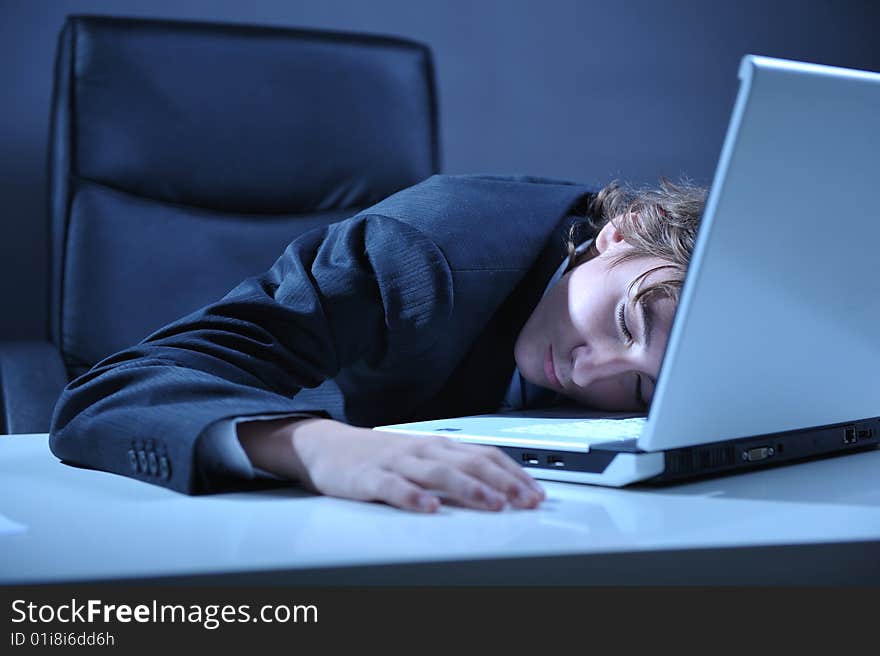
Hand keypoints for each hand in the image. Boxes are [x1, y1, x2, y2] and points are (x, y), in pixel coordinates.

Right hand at [238, 417, 544, 512]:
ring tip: (491, 503)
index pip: (485, 455)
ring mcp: (397, 463)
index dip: (513, 473)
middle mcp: (423, 450)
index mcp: (438, 446)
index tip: (536, 492)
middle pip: (469, 463)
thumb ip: (455, 467)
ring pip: (438, 474)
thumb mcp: (422, 455)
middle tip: (525, 501)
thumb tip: (500, 483)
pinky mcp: (371, 478)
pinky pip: (394, 488)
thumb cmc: (379, 455)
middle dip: (502, 482)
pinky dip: (414, 497)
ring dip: (468, 488)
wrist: (328, 446)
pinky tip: (429, 509)